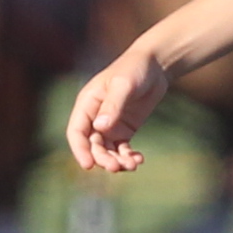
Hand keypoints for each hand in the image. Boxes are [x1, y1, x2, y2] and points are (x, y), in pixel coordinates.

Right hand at [66, 42, 173, 174]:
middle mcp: (95, 117)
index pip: (76, 132)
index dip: (80, 150)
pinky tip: (139, 160)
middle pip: (92, 145)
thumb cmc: (135, 68)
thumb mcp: (123, 85)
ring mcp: (110, 125)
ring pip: (107, 151)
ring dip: (116, 161)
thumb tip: (100, 127)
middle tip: (117, 167)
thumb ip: (112, 105)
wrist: (156, 65)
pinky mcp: (124, 130)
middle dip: (102, 159)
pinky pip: (122, 149)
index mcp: (87, 104)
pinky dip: (128, 157)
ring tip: (132, 165)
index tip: (88, 165)